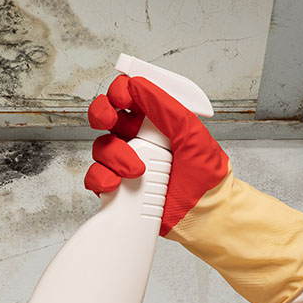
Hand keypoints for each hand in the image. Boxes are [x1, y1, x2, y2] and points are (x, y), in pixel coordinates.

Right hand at [84, 74, 228, 235]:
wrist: (204, 217)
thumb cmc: (207, 178)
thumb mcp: (192, 134)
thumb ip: (166, 107)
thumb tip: (138, 85)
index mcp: (156, 122)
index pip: (130, 96)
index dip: (120, 91)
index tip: (123, 98)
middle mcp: (137, 140)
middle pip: (105, 116)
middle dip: (102, 113)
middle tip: (110, 120)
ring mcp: (125, 163)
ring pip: (101, 147)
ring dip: (115, 156)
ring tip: (137, 171)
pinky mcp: (117, 187)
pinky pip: (96, 176)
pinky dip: (101, 178)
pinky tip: (116, 184)